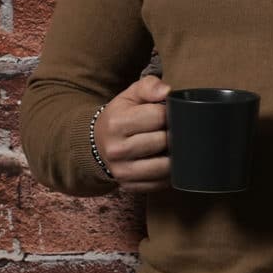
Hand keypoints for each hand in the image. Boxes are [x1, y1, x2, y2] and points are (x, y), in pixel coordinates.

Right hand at [94, 75, 171, 191]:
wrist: (99, 142)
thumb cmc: (121, 115)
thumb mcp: (131, 95)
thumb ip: (149, 86)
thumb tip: (167, 91)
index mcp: (116, 123)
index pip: (159, 117)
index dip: (169, 113)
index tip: (167, 113)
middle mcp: (116, 149)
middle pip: (163, 141)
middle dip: (173, 134)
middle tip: (171, 130)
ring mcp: (122, 171)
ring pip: (164, 166)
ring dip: (174, 156)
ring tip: (171, 146)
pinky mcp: (129, 186)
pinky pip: (160, 183)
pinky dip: (168, 173)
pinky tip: (164, 161)